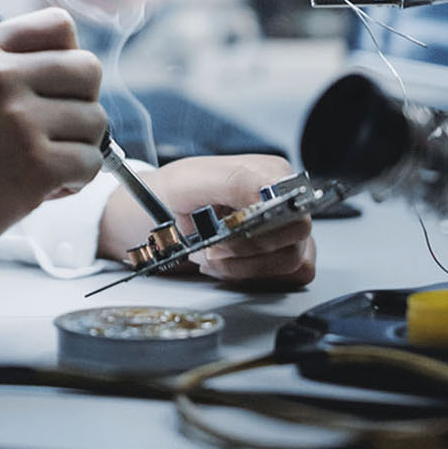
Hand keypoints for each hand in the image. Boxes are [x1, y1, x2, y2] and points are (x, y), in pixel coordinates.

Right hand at [0, 8, 106, 286]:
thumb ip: (6, 66)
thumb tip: (79, 67)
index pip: (59, 25)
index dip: (67, 58)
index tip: (52, 89)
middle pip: (87, 68)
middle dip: (80, 105)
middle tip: (50, 134)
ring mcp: (16, 118)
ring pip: (96, 121)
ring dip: (76, 149)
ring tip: (33, 167)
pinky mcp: (34, 165)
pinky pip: (92, 163)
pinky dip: (73, 183)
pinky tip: (35, 191)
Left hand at [97, 154, 316, 287]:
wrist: (152, 221)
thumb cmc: (168, 197)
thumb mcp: (188, 182)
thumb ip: (230, 181)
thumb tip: (266, 191)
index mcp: (267, 171)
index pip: (292, 199)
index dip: (266, 219)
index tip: (230, 230)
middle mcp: (283, 199)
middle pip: (296, 232)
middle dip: (248, 246)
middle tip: (213, 246)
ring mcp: (287, 229)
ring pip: (292, 259)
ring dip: (245, 266)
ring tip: (212, 255)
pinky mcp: (284, 256)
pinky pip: (289, 277)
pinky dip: (253, 277)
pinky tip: (226, 265)